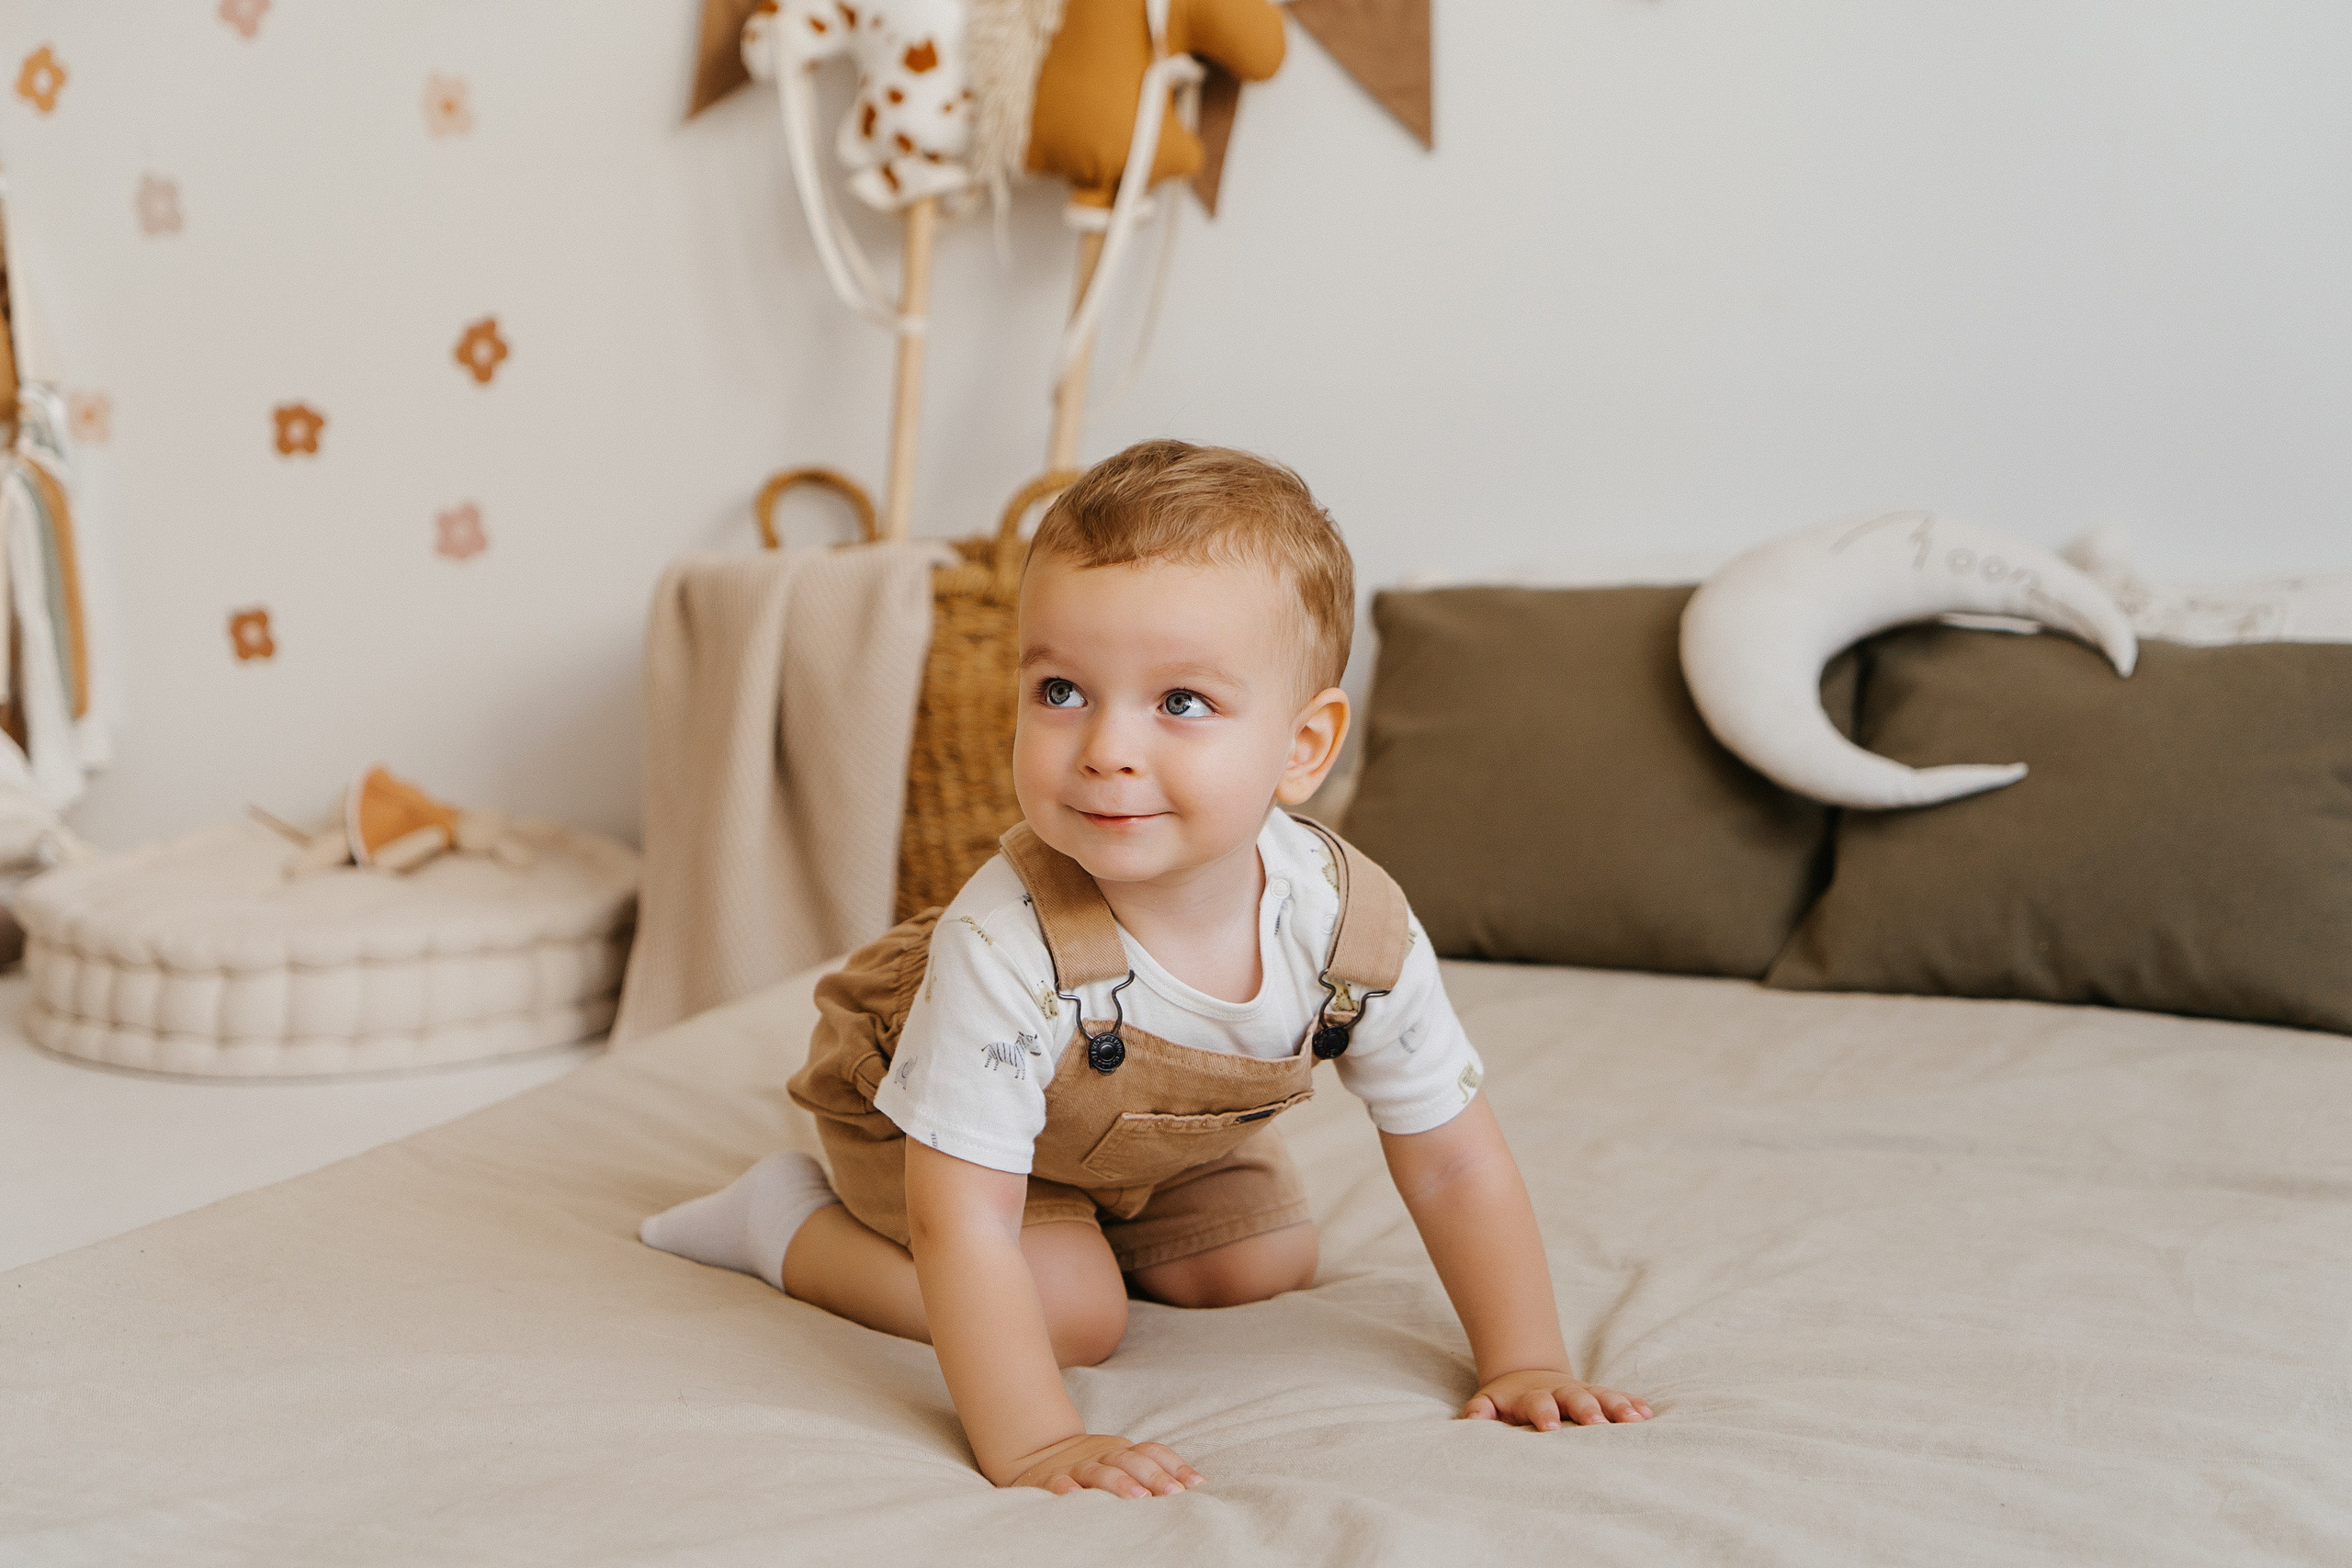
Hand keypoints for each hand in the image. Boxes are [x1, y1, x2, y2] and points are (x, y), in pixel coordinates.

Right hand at [1003, 1432, 1203, 1497]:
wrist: (1039, 1452)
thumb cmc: (1091, 1466)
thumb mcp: (1120, 1463)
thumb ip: (1148, 1472)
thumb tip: (1194, 1487)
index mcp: (1122, 1451)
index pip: (1152, 1453)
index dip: (1174, 1466)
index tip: (1196, 1484)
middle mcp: (1102, 1456)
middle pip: (1130, 1462)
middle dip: (1154, 1477)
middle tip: (1173, 1494)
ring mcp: (1076, 1467)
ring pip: (1099, 1472)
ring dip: (1119, 1483)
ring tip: (1137, 1498)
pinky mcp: (1049, 1479)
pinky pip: (1057, 1483)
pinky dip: (1065, 1488)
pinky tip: (1075, 1495)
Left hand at [1462, 1369, 1651, 1429]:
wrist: (1527, 1374)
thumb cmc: (1506, 1401)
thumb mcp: (1487, 1402)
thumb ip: (1479, 1411)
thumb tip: (1472, 1418)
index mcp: (1532, 1397)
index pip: (1538, 1403)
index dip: (1544, 1414)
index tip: (1550, 1428)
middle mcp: (1561, 1392)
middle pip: (1575, 1398)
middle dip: (1586, 1410)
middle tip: (1597, 1424)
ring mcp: (1582, 1393)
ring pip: (1602, 1396)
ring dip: (1617, 1407)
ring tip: (1635, 1421)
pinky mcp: (1598, 1396)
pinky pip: (1618, 1398)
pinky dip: (1632, 1405)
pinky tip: (1647, 1415)